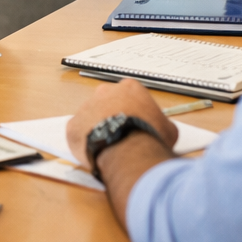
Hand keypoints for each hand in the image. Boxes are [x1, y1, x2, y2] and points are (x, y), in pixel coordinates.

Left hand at [64, 79, 178, 168]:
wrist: (128, 150)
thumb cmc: (149, 136)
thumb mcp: (168, 129)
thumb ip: (161, 123)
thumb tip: (162, 129)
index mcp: (129, 88)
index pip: (130, 95)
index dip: (134, 111)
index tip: (137, 123)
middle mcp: (104, 92)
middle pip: (107, 102)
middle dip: (113, 116)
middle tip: (121, 135)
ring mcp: (86, 107)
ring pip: (90, 117)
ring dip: (97, 129)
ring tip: (109, 147)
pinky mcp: (73, 124)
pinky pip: (78, 133)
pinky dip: (84, 142)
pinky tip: (95, 153)